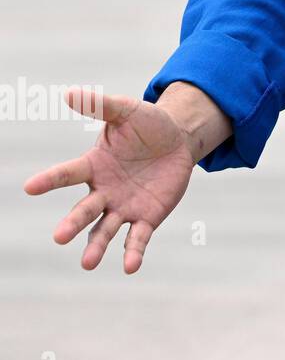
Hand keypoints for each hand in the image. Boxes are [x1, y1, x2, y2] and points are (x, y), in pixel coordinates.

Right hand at [24, 88, 198, 273]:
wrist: (179, 140)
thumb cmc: (147, 125)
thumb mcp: (128, 111)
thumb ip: (102, 105)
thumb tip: (70, 93)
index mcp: (94, 165)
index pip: (68, 173)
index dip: (50, 180)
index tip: (30, 187)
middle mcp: (103, 190)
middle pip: (84, 210)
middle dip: (73, 223)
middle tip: (59, 236)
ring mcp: (123, 206)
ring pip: (105, 230)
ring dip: (96, 246)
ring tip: (87, 263)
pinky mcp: (146, 217)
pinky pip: (137, 237)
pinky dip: (133, 252)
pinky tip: (129, 267)